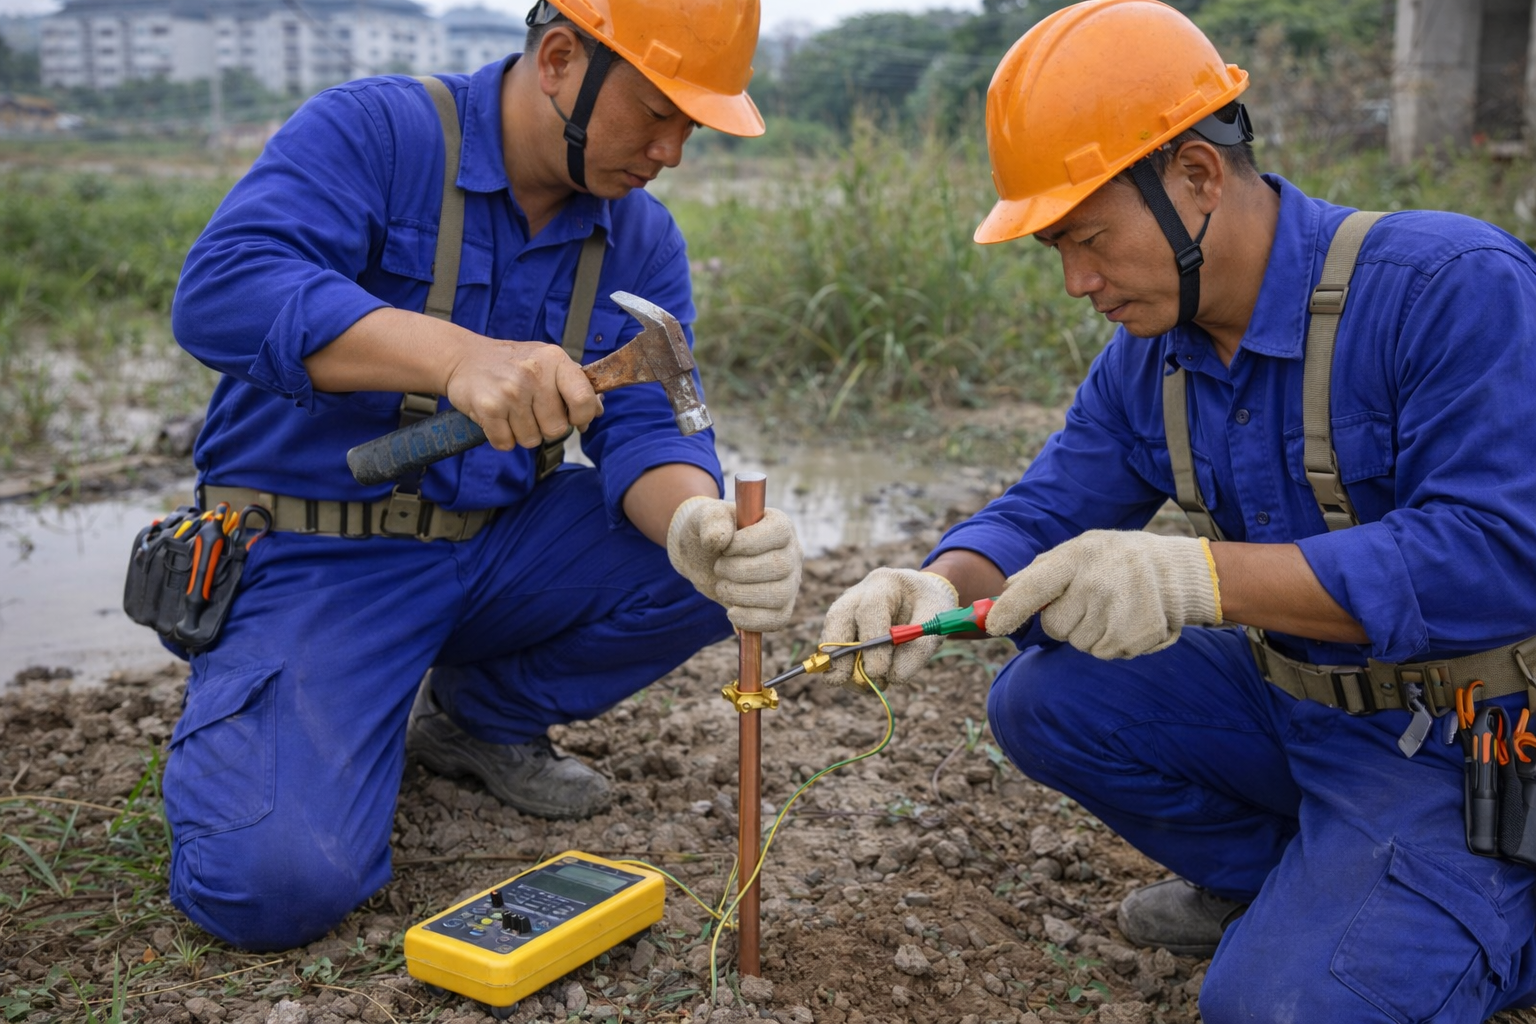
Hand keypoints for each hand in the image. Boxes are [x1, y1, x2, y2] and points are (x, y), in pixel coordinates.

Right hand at [443, 340, 602, 450]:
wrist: (464, 358)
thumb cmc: (513, 364)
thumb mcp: (547, 363)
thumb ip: (576, 385)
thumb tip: (598, 411)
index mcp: (554, 360)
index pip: (584, 400)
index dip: (581, 416)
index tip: (572, 416)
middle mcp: (534, 373)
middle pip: (557, 429)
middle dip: (545, 427)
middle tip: (531, 409)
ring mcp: (510, 391)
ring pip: (531, 440)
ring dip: (521, 433)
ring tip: (511, 411)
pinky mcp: (488, 408)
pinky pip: (506, 444)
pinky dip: (501, 438)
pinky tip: (497, 418)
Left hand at [667, 497, 801, 631]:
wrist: (705, 558)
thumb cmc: (712, 533)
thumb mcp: (705, 517)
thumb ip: (711, 521)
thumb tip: (719, 540)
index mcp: (780, 525)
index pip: (778, 533)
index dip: (748, 543)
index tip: (725, 548)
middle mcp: (791, 553)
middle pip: (779, 566)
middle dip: (739, 571)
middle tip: (719, 568)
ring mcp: (790, 582)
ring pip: (779, 595)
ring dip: (742, 594)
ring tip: (723, 587)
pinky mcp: (781, 607)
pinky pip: (778, 620)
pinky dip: (751, 620)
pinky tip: (731, 611)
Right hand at [819, 568, 957, 686]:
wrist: (920, 595)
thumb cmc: (929, 606)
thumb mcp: (935, 623)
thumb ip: (918, 650)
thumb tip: (893, 677)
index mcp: (886, 584)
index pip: (870, 610)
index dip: (870, 643)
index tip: (877, 671)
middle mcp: (859, 593)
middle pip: (837, 618)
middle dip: (837, 652)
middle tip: (842, 680)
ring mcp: (846, 608)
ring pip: (830, 634)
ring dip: (839, 664)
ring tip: (862, 686)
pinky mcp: (842, 624)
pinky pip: (834, 647)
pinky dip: (844, 667)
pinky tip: (861, 680)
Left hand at [985, 530, 1221, 658]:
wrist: (1177, 573)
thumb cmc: (1117, 559)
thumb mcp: (1081, 549)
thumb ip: (1042, 570)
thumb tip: (1006, 590)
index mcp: (1077, 557)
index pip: (1033, 587)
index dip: (1009, 609)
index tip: (992, 626)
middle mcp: (1095, 585)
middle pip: (1054, 626)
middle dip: (1065, 619)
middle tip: (1090, 600)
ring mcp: (1116, 613)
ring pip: (1078, 643)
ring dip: (1089, 632)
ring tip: (1113, 607)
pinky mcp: (1133, 638)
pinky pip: (1102, 653)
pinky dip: (1110, 642)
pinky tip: (1126, 620)